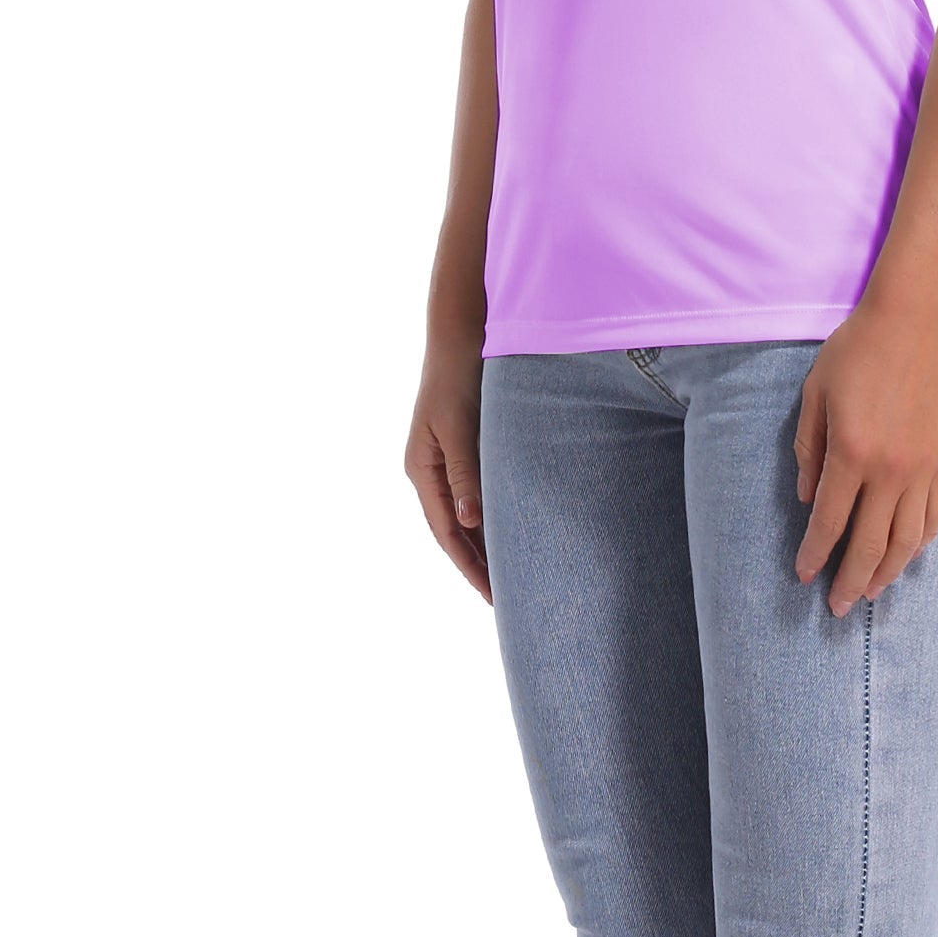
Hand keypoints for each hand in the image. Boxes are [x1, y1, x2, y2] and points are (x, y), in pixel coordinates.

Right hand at [406, 336, 490, 601]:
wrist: (460, 334)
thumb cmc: (459, 377)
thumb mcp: (460, 427)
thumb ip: (466, 473)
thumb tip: (469, 523)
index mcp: (422, 469)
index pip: (446, 532)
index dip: (469, 567)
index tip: (493, 598)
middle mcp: (431, 470)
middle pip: (455, 531)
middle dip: (479, 565)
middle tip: (507, 602)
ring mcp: (446, 460)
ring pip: (467, 515)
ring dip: (487, 545)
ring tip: (513, 578)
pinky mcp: (465, 448)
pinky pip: (479, 494)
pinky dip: (494, 517)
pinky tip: (515, 532)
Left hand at [793, 302, 937, 616]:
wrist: (912, 322)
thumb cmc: (854, 353)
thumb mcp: (814, 397)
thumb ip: (808, 452)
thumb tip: (808, 502)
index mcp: (851, 454)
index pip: (829, 523)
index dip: (814, 555)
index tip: (802, 576)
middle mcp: (890, 470)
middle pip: (868, 544)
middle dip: (849, 581)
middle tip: (836, 607)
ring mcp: (923, 468)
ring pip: (907, 540)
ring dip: (887, 572)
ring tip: (870, 592)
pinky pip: (935, 515)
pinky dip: (920, 543)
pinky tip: (905, 557)